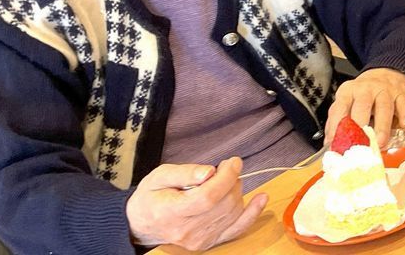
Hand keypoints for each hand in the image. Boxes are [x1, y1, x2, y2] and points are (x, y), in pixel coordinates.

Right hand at [126, 157, 267, 250]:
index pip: (208, 196)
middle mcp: (189, 231)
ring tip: (228, 178)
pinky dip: (252, 214)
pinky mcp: (210, 244)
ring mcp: (201, 241)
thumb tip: (208, 171)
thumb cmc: (150, 196)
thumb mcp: (159, 176)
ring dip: (237, 192)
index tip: (233, 162)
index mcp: (173, 212)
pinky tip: (261, 198)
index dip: (225, 178)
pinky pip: (237, 230)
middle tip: (228, 165)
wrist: (142, 225)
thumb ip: (184, 173)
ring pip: (232, 215)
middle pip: (223, 205)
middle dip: (232, 180)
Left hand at [325, 68, 404, 148]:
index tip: (338, 144)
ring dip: (382, 126)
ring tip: (380, 142)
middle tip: (360, 145)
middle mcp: (364, 89)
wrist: (385, 73)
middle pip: (361, 106)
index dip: (337, 127)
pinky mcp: (400, 94)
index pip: (339, 109)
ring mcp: (384, 90)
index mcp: (347, 92)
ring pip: (383, 107)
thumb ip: (339, 119)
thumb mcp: (347, 100)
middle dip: (360, 126)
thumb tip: (331, 142)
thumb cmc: (363, 93)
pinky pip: (403, 105)